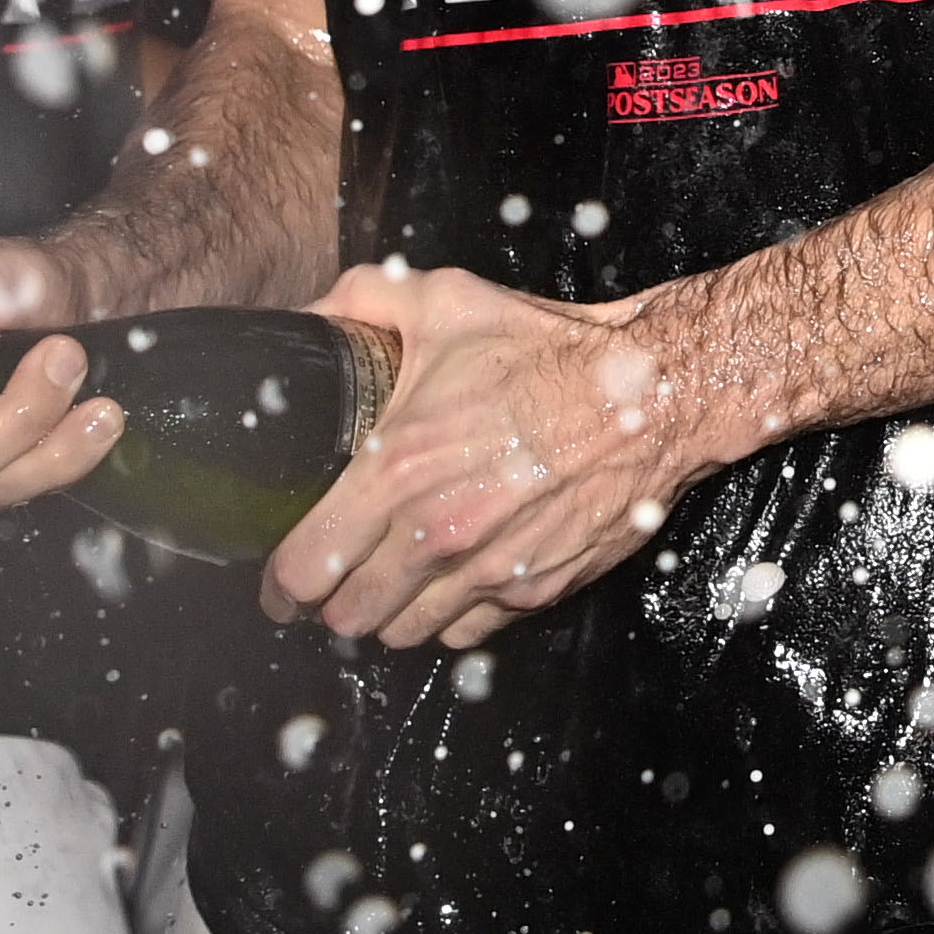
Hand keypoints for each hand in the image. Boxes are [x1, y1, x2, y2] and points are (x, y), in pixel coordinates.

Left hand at [261, 262, 719, 649]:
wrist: (654, 392)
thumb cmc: (552, 352)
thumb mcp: (445, 302)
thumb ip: (363, 299)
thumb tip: (310, 315)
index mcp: (396, 471)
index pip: (306, 566)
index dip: (280, 584)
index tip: (279, 584)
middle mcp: (435, 533)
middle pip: (348, 617)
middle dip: (330, 605)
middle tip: (332, 587)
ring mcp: (488, 569)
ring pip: (404, 634)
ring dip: (389, 616)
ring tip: (388, 589)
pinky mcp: (534, 589)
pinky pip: (468, 632)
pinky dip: (451, 618)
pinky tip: (450, 586)